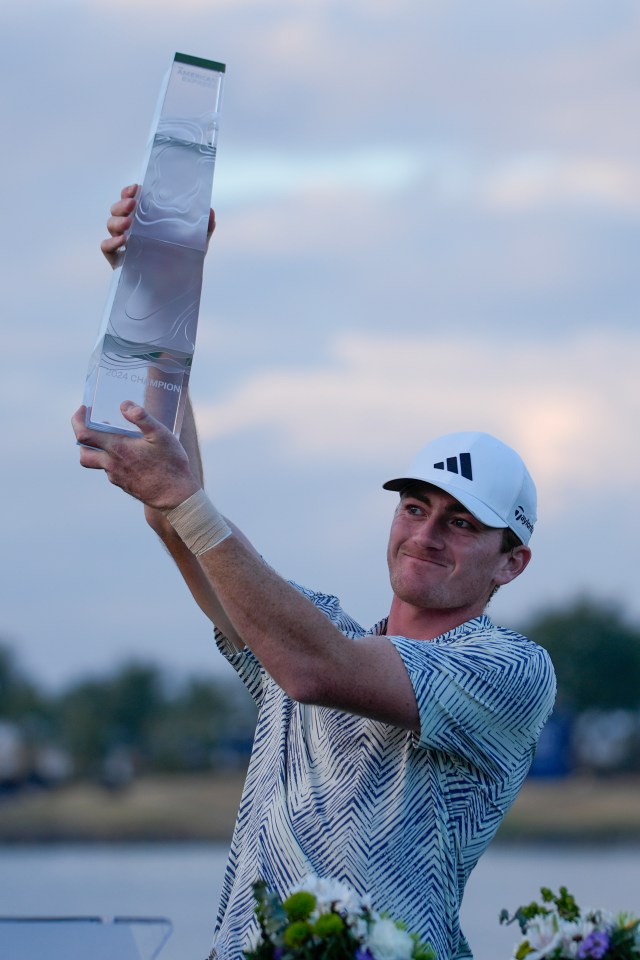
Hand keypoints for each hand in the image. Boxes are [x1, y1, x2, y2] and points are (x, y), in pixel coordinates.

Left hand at [72, 403, 199, 509]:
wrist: (176, 496)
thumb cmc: (170, 464)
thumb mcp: (160, 434)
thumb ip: (141, 417)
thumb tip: (124, 404)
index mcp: (117, 448)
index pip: (83, 434)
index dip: (78, 420)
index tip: (84, 409)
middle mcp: (111, 464)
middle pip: (84, 452)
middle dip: (83, 437)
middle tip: (92, 425)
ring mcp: (116, 477)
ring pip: (97, 463)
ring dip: (97, 450)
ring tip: (112, 439)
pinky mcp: (124, 485)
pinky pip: (110, 471)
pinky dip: (112, 460)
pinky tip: (129, 456)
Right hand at [100, 184, 215, 267]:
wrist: (175, 291)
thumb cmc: (182, 264)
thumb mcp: (196, 244)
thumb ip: (204, 228)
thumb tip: (210, 212)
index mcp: (145, 220)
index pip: (132, 200)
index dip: (129, 191)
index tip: (136, 188)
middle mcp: (131, 229)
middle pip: (117, 210)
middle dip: (122, 204)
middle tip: (133, 204)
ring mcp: (122, 244)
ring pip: (110, 224)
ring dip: (117, 220)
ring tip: (129, 223)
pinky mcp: (118, 261)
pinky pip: (106, 247)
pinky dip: (111, 241)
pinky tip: (123, 241)